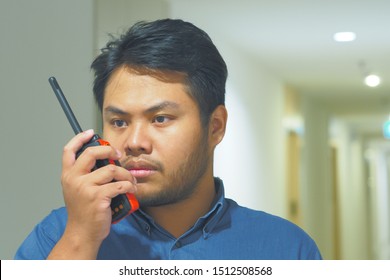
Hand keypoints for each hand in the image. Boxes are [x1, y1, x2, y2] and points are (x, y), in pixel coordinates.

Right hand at [48, 129, 136, 258]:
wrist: (82, 233)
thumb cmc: (83, 212)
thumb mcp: (76, 190)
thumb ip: (85, 175)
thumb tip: (106, 160)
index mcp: (68, 176)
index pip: (69, 151)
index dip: (79, 139)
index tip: (90, 133)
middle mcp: (74, 179)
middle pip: (92, 153)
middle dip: (109, 150)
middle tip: (118, 155)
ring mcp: (85, 188)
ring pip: (112, 170)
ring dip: (126, 174)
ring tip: (130, 180)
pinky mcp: (98, 197)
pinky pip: (120, 185)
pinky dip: (129, 186)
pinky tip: (131, 189)